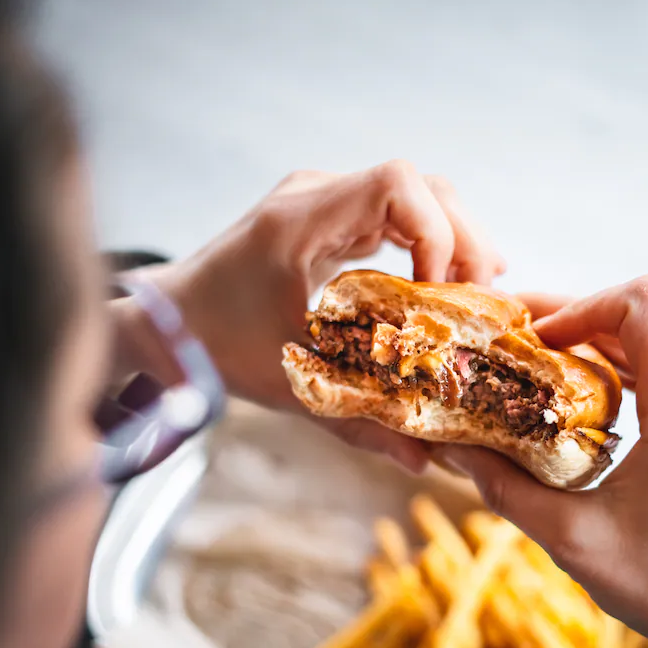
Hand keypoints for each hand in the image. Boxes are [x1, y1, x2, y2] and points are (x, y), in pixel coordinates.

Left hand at [156, 161, 505, 471]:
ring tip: (474, 291)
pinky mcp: (329, 218)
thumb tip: (423, 462)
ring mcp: (323, 201)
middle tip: (480, 297)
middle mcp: (315, 196)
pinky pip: (396, 212)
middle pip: (421, 186)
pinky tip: (450, 280)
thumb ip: (358, 422)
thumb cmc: (215, 347)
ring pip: (416, 194)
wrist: (166, 323)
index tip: (436, 291)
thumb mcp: (290, 385)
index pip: (396, 186)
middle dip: (463, 238)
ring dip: (454, 238)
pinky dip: (430, 240)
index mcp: (300, 221)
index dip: (435, 231)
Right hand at [437, 277, 647, 647]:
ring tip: (531, 373)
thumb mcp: (570, 538)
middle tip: (509, 347)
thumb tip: (449, 446)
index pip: (646, 301)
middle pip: (641, 317)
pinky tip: (572, 404)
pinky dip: (614, 374)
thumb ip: (503, 486)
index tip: (534, 340)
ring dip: (590, 349)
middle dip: (571, 322)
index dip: (582, 303)